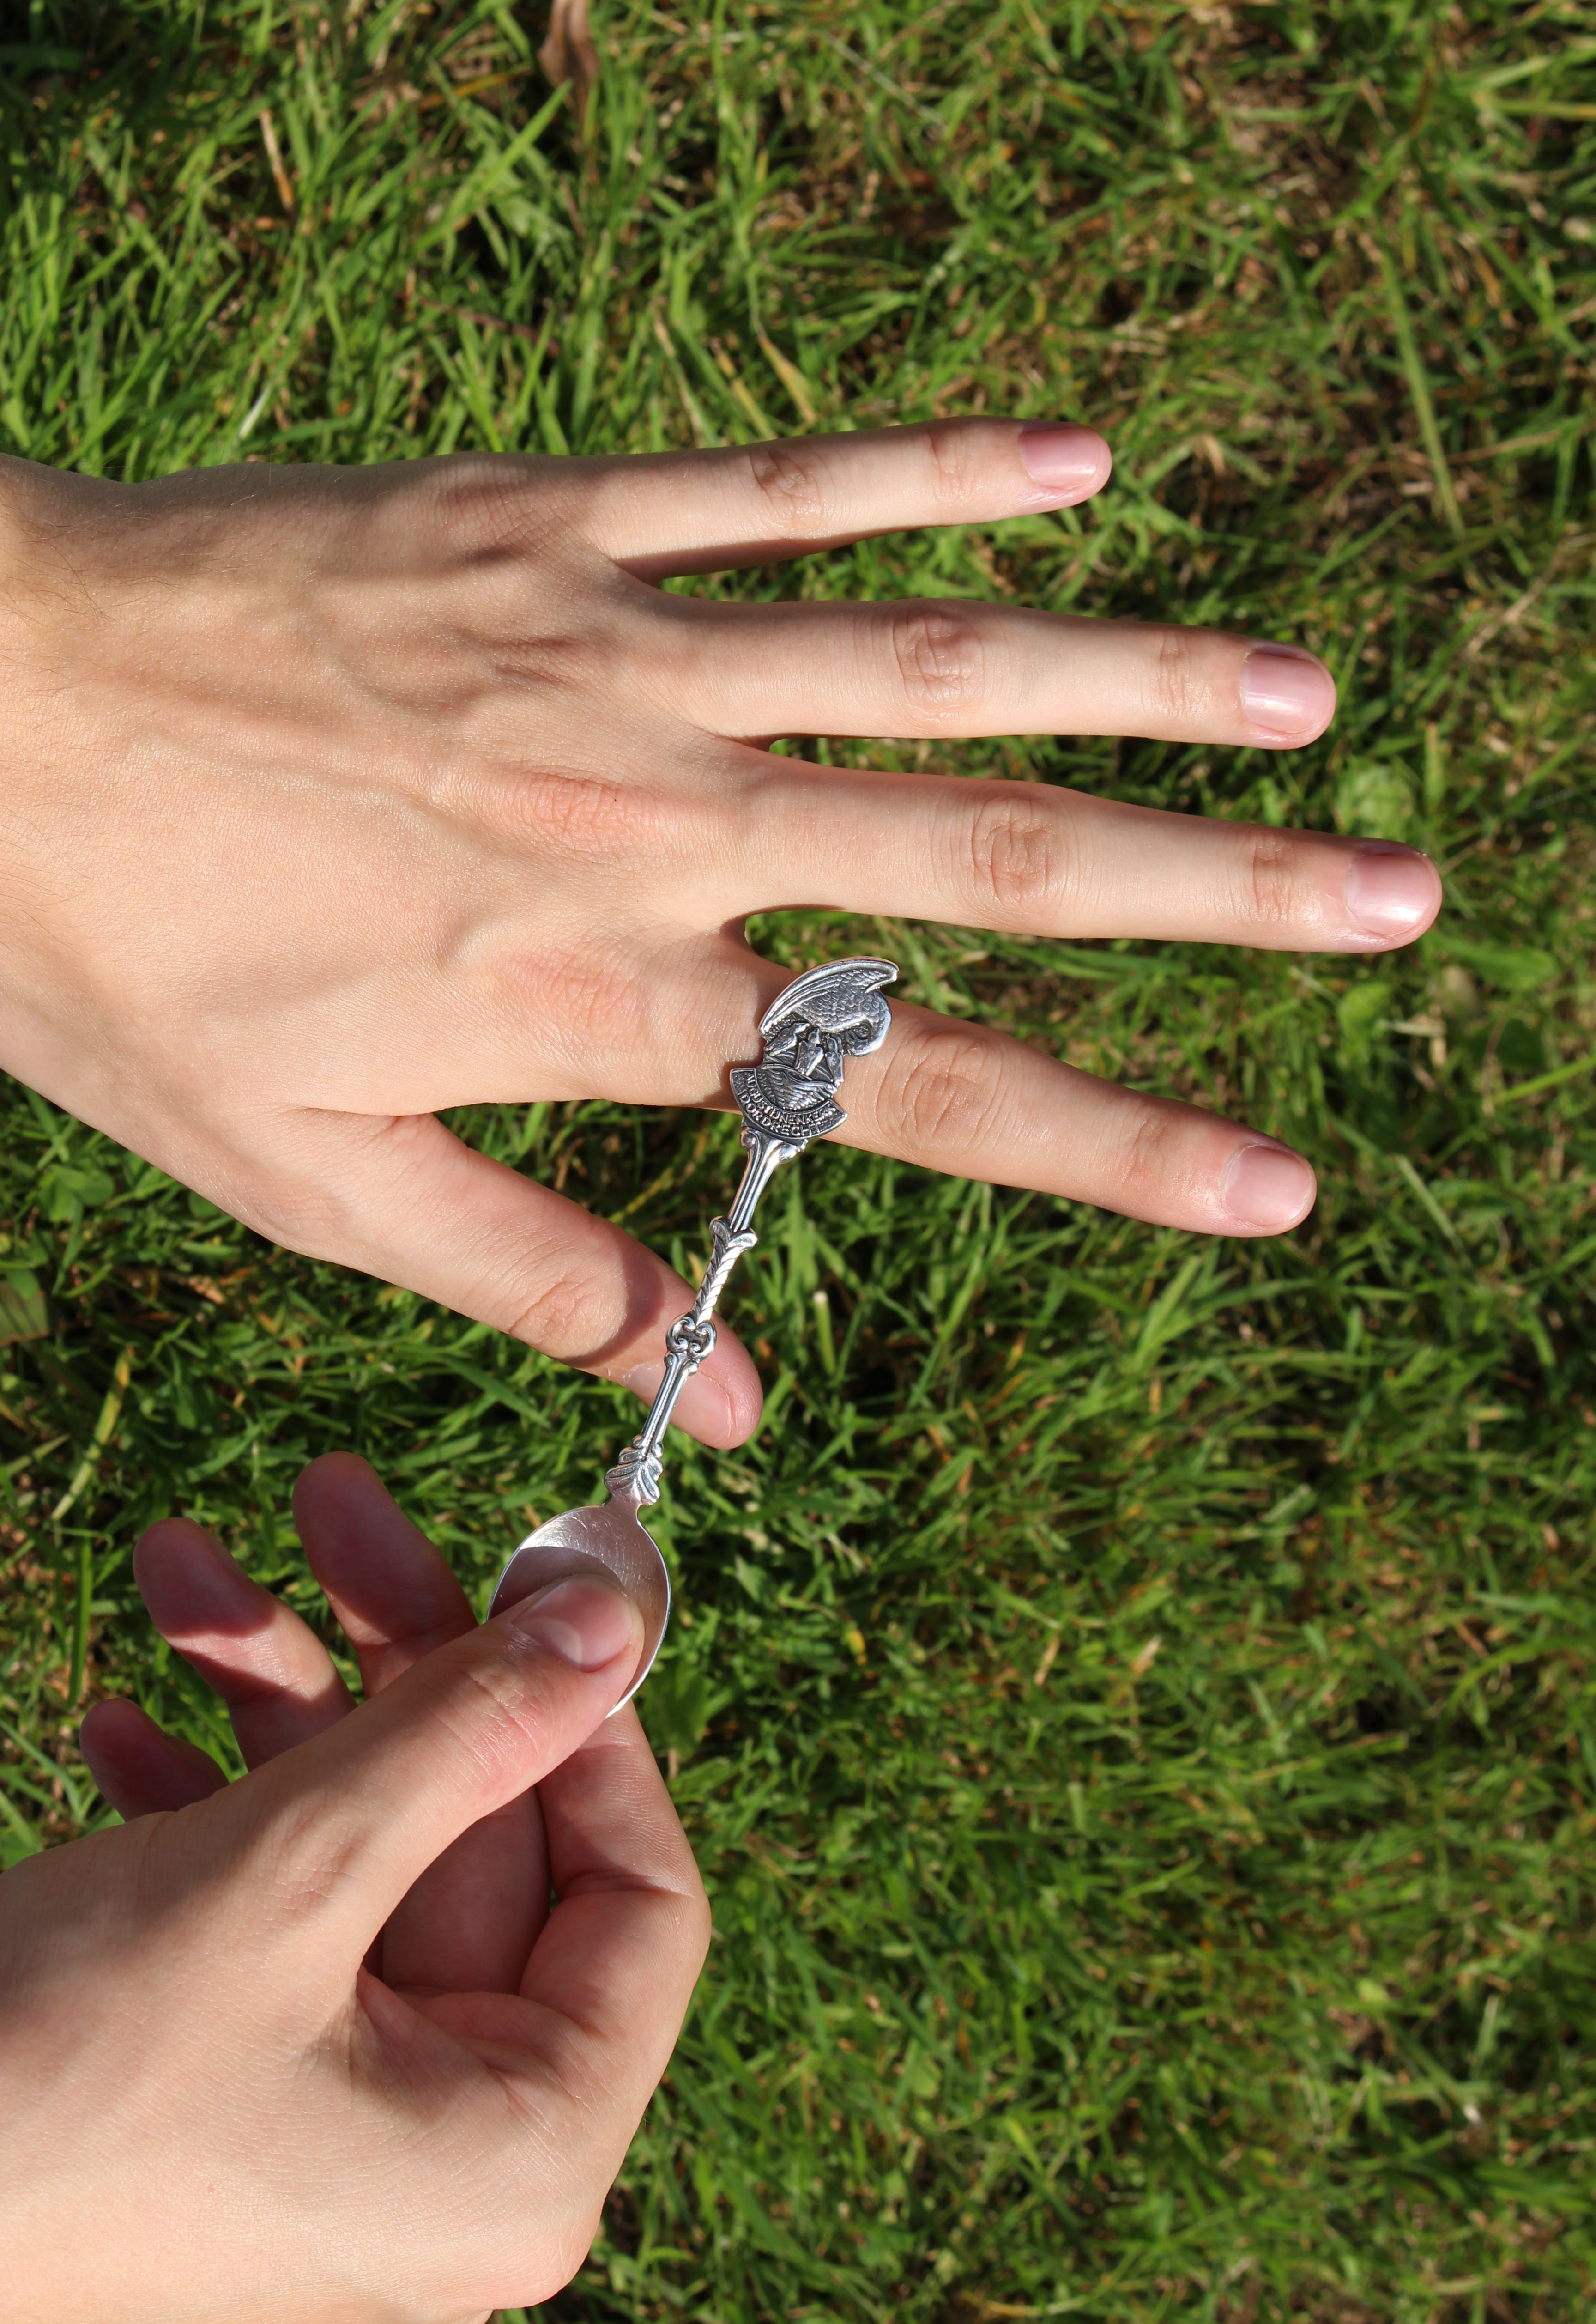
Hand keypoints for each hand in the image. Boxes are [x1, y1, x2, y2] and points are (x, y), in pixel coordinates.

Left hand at [0, 423, 1439, 1445]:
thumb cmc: (118, 957)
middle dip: (1220, 893)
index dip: (1121, 1145)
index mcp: (608, 996)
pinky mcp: (556, 516)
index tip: (1281, 1183)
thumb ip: (538, 1274)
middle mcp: (658, 818)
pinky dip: (938, 472)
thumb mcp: (305, 1178)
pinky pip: (787, 486)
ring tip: (1307, 697)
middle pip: (992, 861)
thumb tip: (720, 1402)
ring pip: (935, 661)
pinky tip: (1085, 459)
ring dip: (1137, 678)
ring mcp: (618, 647)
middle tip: (1399, 900)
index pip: (919, 1095)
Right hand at [0, 1455, 706, 2323]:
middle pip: (479, 1853)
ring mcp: (329, 2146)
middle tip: (327, 1493)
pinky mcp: (220, 2116)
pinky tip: (118, 1723)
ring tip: (179, 1563)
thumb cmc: (49, 2084)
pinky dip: (200, 1816)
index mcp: (521, 2152)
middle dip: (384, 1665)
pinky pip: (259, 1937)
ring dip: (266, 1708)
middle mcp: (447, 2168)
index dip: (591, 1727)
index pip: (641, 1900)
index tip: (536, 1583)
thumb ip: (468, 1734)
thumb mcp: (289, 1873)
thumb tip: (609, 1622)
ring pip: (352, 1869)